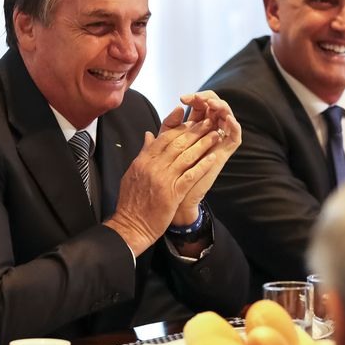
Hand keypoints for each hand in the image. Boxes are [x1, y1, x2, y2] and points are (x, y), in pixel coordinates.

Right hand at [104, 119, 222, 255]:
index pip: (163, 137)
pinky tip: (213, 157)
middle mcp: (153, 166)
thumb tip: (148, 135)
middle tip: (208, 121)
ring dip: (203, 144)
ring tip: (214, 135)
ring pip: (186, 156)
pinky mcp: (173, 193)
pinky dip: (203, 165)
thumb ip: (143, 153)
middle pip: (178, 143)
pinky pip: (191, 175)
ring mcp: (164, 179)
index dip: (179, 127)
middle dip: (195, 131)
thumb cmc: (131, 201)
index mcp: (143, 160)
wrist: (130, 225)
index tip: (190, 119)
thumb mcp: (133, 172)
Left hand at [174, 91, 241, 219]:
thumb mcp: (165, 144)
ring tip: (213, 105)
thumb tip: (177, 107)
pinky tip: (227, 119)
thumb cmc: (167, 170)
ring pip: (228, 118)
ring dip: (222, 108)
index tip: (183, 98)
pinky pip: (235, 136)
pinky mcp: (224, 153)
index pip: (201, 106)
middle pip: (216, 109)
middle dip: (208, 99)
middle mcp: (209, 133)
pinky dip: (234, 125)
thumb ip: (169, 126)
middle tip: (198, 98)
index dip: (195, 99)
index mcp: (195, 128)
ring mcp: (218, 142)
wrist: (173, 195)